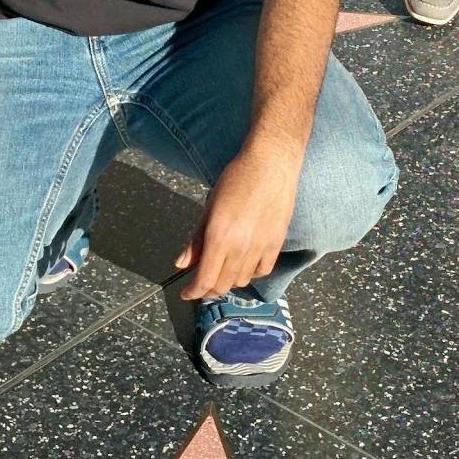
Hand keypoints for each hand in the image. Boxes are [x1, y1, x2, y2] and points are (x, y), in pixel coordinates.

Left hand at [175, 141, 300, 301]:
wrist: (271, 164)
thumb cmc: (236, 179)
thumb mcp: (209, 207)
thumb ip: (196, 239)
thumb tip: (182, 263)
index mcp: (219, 239)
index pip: (204, 280)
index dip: (193, 292)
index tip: (187, 294)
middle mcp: (240, 249)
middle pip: (222, 285)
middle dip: (208, 289)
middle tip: (201, 282)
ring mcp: (260, 248)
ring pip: (242, 281)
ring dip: (228, 281)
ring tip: (222, 269)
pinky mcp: (277, 244)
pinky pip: (262, 270)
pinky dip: (251, 272)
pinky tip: (245, 263)